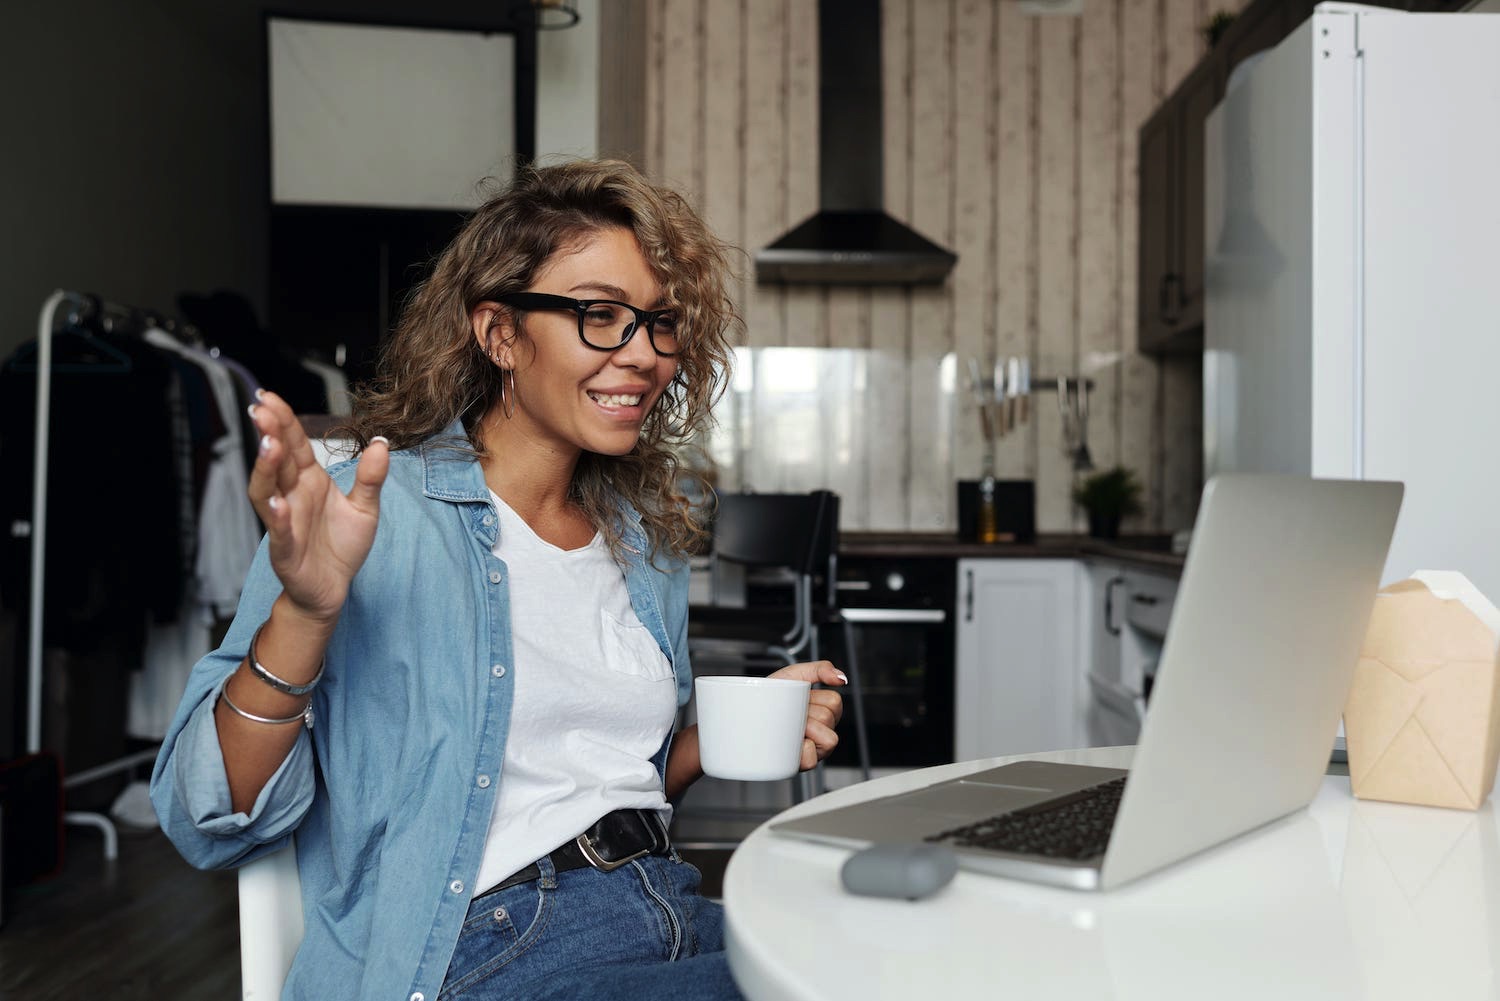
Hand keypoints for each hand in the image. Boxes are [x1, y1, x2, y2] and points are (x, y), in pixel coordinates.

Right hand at [247, 390, 388, 624]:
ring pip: (267, 491)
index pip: (293, 445)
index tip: (270, 396)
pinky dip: (276, 517)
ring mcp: (285, 522)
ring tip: (268, 445)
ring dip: (266, 469)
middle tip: (263, 409)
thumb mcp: (365, 508)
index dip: (283, 421)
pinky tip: (276, 502)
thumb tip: (382, 443)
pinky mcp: (285, 550)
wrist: (334, 589)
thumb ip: (371, 478)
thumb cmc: (341, 546)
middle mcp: (292, 496)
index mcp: (309, 481)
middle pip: (277, 460)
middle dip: (269, 434)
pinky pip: (278, 531)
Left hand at [768, 660, 846, 770]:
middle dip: (806, 713)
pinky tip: (789, 743)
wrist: (745, 712)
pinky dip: (801, 751)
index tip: (798, 699)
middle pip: (829, 719)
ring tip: (788, 727)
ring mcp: (813, 749)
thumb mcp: (794, 675)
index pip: (834, 702)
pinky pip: (812, 760)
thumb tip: (841, 678)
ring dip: (805, 730)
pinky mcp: (801, 764)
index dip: (814, 698)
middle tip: (790, 713)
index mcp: (824, 711)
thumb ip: (820, 669)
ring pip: (828, 740)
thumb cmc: (769, 695)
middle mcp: (822, 731)